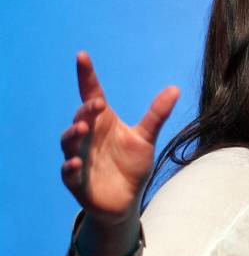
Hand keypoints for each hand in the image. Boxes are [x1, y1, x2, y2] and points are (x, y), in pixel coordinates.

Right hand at [60, 52, 179, 223]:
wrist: (125, 200)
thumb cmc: (131, 165)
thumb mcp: (145, 138)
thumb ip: (156, 115)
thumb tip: (174, 88)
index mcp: (102, 122)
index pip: (92, 94)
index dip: (86, 75)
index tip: (83, 55)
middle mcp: (87, 136)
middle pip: (81, 117)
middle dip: (86, 110)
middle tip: (97, 105)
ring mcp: (79, 157)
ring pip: (69, 142)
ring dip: (73, 135)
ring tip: (83, 129)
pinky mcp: (76, 180)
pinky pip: (68, 172)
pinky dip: (70, 167)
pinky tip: (76, 163)